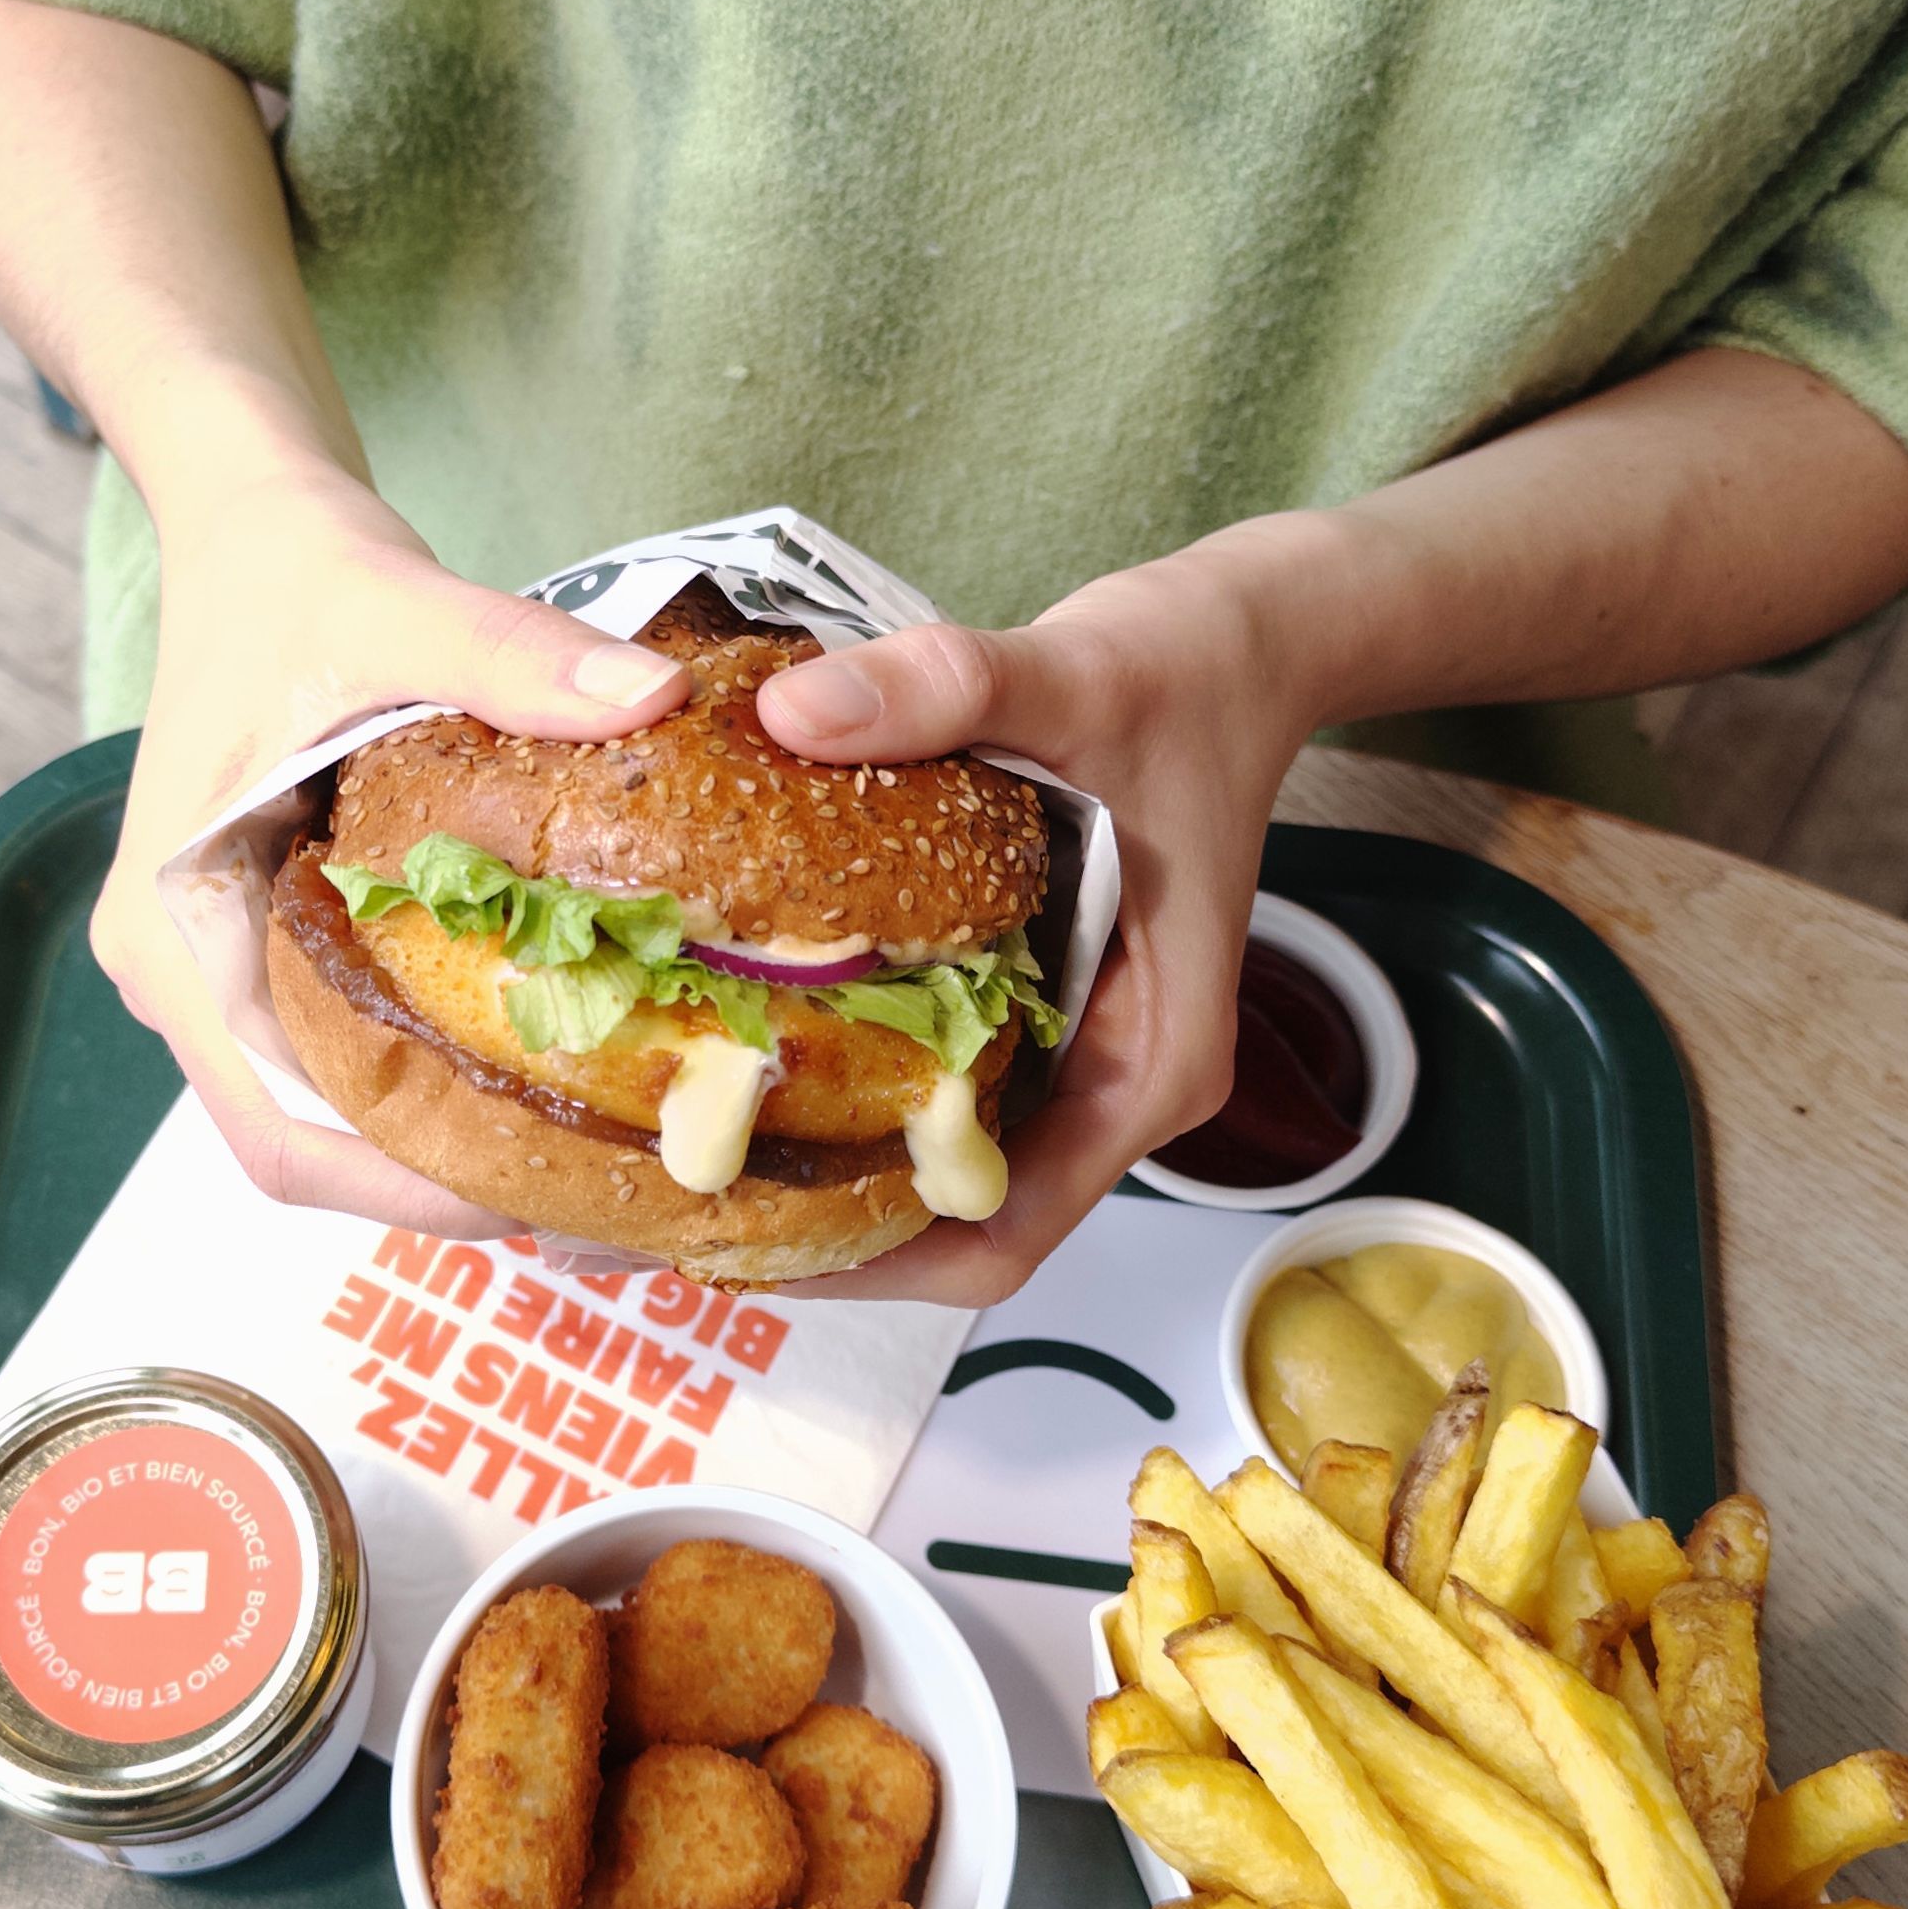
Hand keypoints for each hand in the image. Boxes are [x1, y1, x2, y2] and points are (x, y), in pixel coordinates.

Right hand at [90, 465, 688, 1219]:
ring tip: (590, 1146)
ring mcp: (222, 956)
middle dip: (444, 1182)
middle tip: (599, 1193)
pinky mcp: (270, 934)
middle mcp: (182, 967)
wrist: (247, 516)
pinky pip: (347, 1045)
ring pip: (330, 1108)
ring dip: (444, 1139)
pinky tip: (546, 1061)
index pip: (280, 1129)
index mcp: (173, 927)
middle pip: (309, 1143)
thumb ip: (512, 657)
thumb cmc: (290, 567)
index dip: (403, 1189)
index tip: (540, 1200)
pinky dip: (434, 1071)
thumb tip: (648, 703)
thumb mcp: (397, 603)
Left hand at [754, 540, 1320, 1302]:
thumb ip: (940, 687)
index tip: (745, 1251)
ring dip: (824, 1159)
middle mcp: (1114, 1077)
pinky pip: (934, 1077)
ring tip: (678, 1145)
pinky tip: (743, 1034)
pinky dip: (849, 1076)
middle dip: (822, 1225)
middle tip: (669, 1205)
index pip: (1009, 1231)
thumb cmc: (1185, 676)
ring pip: (940, 1156)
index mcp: (1150, 1060)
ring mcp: (1078, 1044)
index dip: (877, 1267)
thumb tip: (795, 715)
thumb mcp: (1070, 672)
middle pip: (959, 1218)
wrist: (1239, 641)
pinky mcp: (1040, 1000)